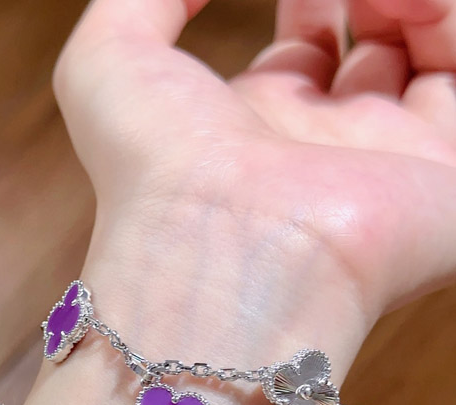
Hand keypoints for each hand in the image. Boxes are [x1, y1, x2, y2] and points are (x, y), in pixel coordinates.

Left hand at [19, 0, 455, 404]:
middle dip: (355, 0)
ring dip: (405, 5)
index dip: (306, 4)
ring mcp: (382, 161)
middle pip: (361, 53)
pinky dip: (442, 23)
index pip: (297, 54)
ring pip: (418, 59)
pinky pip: (455, 79)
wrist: (231, 252)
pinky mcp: (439, 177)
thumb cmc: (157, 172)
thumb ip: (143, 2)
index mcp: (252, 130)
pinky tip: (412, 4)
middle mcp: (319, 148)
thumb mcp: (109, 61)